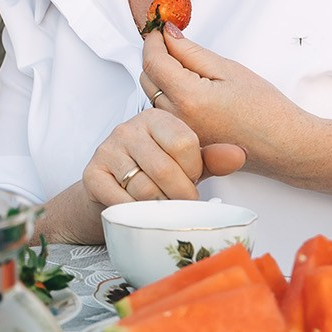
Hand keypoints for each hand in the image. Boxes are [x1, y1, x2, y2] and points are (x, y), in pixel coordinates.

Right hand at [83, 108, 246, 207]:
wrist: (111, 190)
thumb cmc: (154, 173)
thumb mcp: (187, 163)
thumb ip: (212, 158)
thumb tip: (239, 154)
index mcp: (155, 118)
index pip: (184, 143)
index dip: (193, 170)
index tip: (192, 179)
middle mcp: (128, 128)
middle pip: (165, 169)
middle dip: (180, 195)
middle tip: (183, 203)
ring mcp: (107, 149)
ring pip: (144, 189)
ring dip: (159, 207)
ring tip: (163, 206)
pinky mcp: (92, 173)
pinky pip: (121, 201)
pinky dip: (136, 213)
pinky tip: (140, 211)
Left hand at [141, 27, 311, 175]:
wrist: (283, 144)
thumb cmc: (265, 110)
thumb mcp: (229, 69)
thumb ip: (191, 51)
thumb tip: (168, 35)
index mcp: (188, 98)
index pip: (153, 61)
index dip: (153, 41)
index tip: (159, 29)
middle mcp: (176, 119)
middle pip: (148, 78)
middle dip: (157, 58)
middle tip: (177, 46)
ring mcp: (177, 133)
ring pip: (152, 95)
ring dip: (162, 78)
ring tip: (192, 73)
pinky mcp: (181, 140)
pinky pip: (163, 112)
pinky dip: (169, 97)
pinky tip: (192, 93)